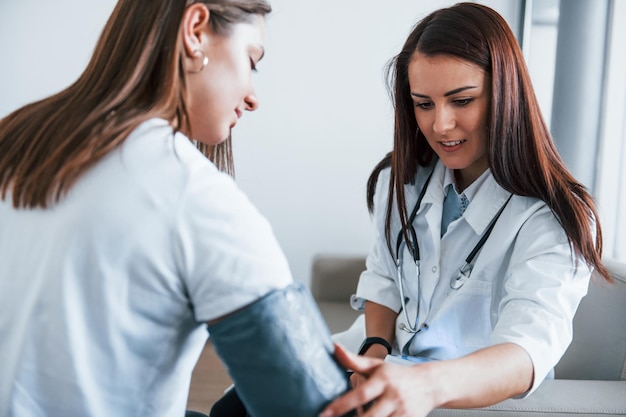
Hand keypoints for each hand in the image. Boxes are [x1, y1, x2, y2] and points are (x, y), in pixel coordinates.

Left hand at [321, 344, 436, 416]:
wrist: (429, 384)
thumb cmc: (397, 375)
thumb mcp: (376, 365)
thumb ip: (354, 360)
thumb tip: (334, 348)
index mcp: (383, 380)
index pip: (360, 394)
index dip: (342, 405)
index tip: (326, 413)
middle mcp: (393, 396)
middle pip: (370, 416)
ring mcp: (402, 411)